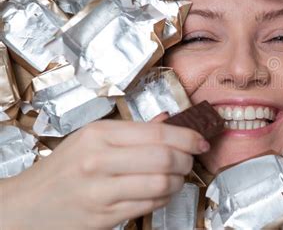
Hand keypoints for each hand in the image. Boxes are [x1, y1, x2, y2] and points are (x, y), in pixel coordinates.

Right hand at [0, 114, 209, 229]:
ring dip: (178, 181)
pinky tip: (161, 192)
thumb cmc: (62, 168)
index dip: (188, 137)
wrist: (28, 205)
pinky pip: (149, 206)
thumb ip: (133, 130)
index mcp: (98, 134)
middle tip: (190, 159)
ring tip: (176, 177)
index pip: (158, 133)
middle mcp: (98, 160)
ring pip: (161, 184)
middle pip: (164, 158)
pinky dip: (164, 198)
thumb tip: (169, 120)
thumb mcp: (90, 138)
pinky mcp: (104, 216)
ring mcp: (101, 191)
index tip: (201, 140)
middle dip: (187, 160)